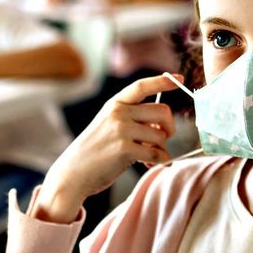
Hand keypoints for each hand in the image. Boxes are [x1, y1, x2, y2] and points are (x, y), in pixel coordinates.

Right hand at [32, 74, 180, 222]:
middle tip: (164, 139)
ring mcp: (121, 130)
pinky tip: (149, 164)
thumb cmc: (94, 152)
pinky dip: (159, 161)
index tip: (179, 79)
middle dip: (169, 127)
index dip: (163, 82)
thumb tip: (162, 127)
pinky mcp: (124, 149)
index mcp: (114, 104)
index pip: (141, 86)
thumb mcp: (108, 126)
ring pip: (161, 135)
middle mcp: (118, 113)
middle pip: (162, 111)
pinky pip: (156, 153)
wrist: (73, 173)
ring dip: (161, 149)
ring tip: (149, 157)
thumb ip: (132, 120)